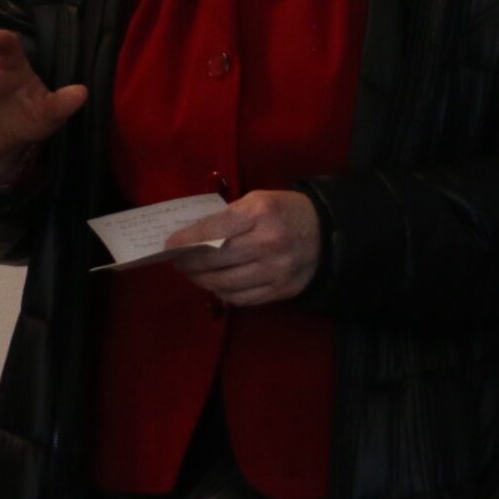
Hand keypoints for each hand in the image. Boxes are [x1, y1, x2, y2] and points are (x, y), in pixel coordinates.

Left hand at [165, 191, 320, 307]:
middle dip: (189, 263)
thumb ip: (227, 216)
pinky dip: (223, 293)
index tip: (169, 245)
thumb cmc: (286, 211)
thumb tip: (191, 235)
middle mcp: (268, 243)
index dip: (186, 239)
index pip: (214, 230)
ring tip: (193, 274)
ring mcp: (275, 270)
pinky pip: (242, 298)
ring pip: (225, 284)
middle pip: (215, 260)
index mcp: (261, 213)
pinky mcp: (280, 290)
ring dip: (202, 280)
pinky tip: (216, 284)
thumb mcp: (259, 200)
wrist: (328, 233)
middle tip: (178, 261)